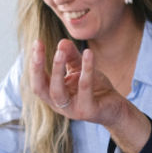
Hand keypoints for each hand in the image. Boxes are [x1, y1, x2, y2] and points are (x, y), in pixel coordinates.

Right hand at [28, 39, 151, 152]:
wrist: (116, 108)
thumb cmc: (95, 89)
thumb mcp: (80, 70)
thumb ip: (71, 57)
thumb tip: (62, 42)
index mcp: (53, 95)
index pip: (38, 79)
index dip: (35, 61)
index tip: (36, 42)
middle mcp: (59, 105)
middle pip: (40, 88)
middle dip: (37, 66)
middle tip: (38, 46)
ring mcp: (72, 110)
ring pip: (58, 91)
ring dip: (57, 69)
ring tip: (60, 51)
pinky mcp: (88, 110)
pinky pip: (85, 88)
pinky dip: (87, 70)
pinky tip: (89, 53)